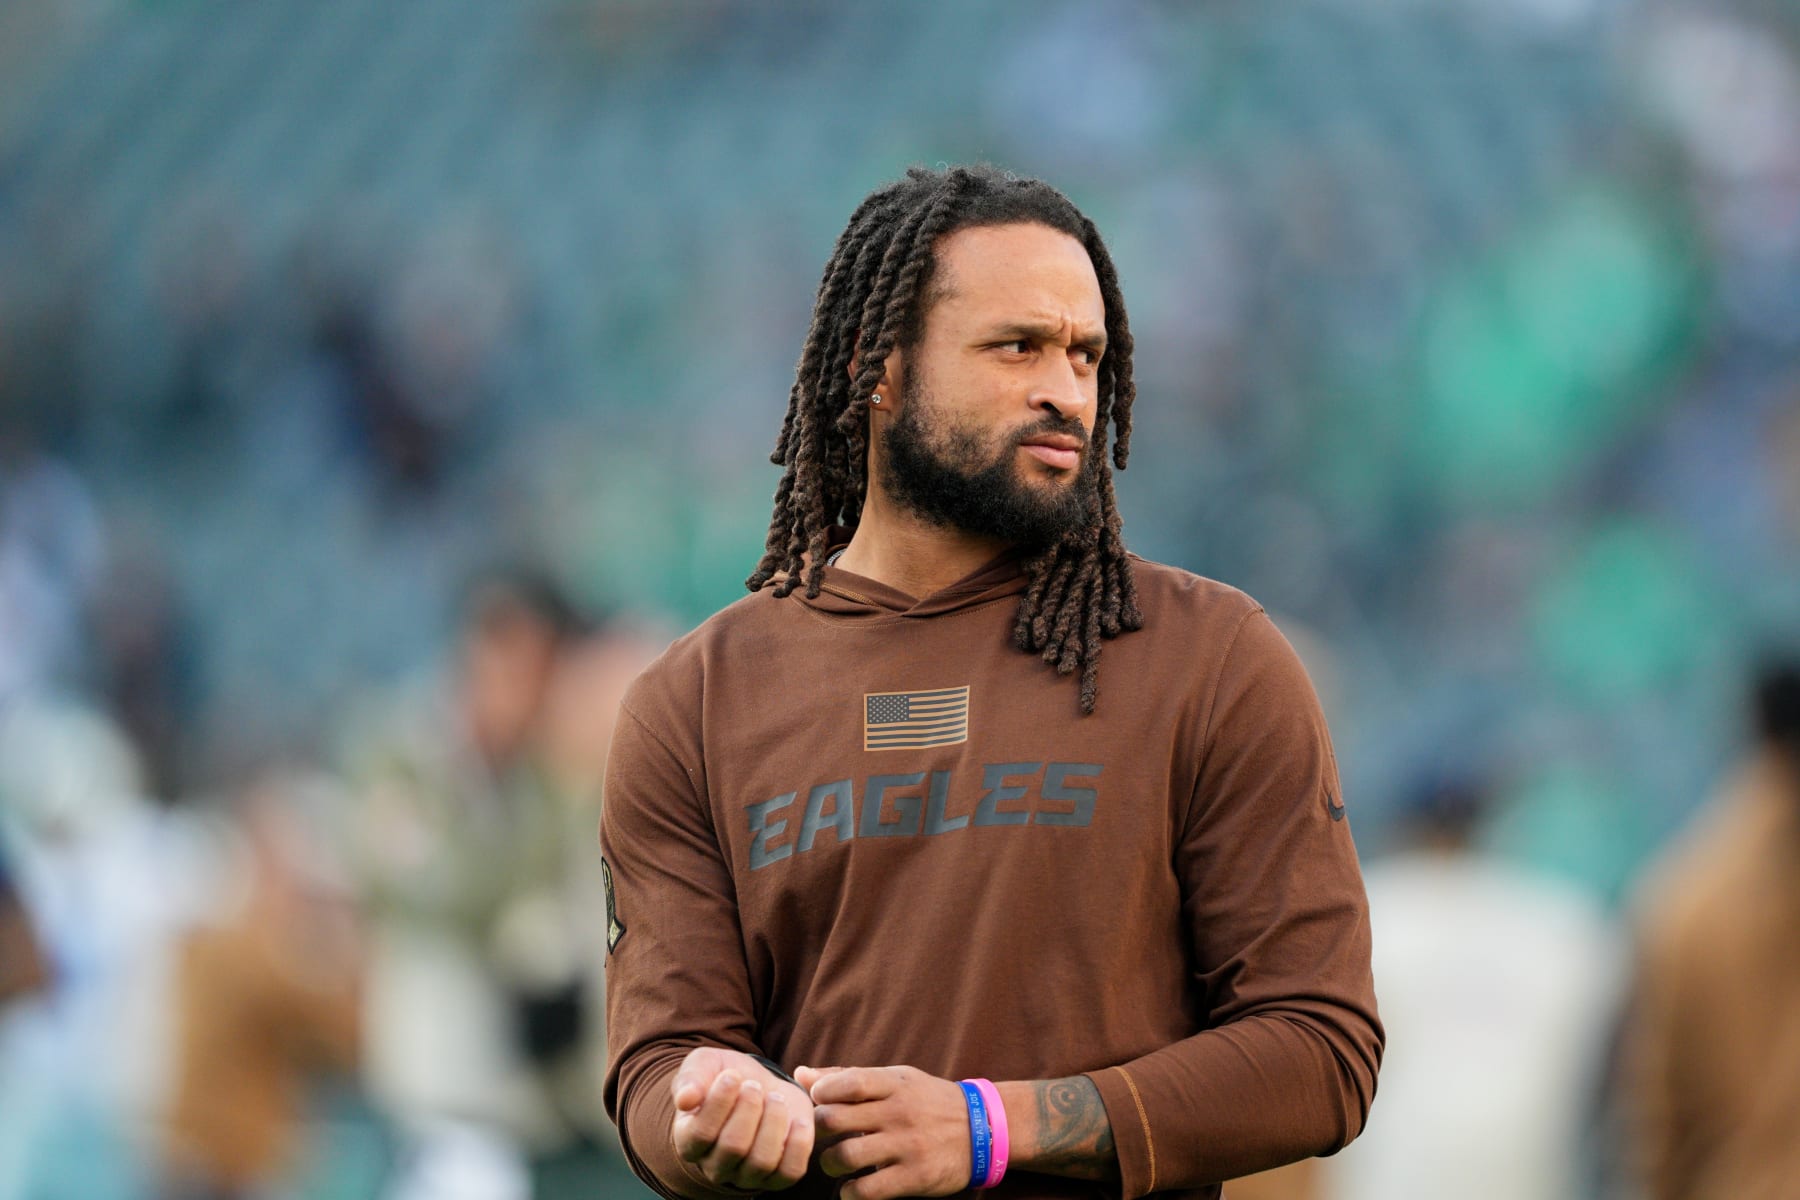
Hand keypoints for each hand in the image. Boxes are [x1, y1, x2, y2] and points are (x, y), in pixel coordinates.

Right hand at [672, 1047, 814, 1190]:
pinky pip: (790, 1171)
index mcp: (689, 1140)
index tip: (732, 1075)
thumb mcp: (704, 1065)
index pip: (700, 1134)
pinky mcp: (778, 1176)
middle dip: (749, 1108)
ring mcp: (747, 1175)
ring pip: (762, 1161)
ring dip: (773, 1123)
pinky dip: (799, 1144)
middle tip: (754, 1085)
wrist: (759, 1083)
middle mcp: (715, 1165)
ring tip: (775, 1098)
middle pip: (733, 1147)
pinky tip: (798, 1120)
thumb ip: (690, 1078)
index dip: (719, 1103)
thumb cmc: (726, 1076)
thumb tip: (685, 1099)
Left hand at [798, 1064, 972, 1199]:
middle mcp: (900, 1112)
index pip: (847, 1082)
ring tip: (834, 1164)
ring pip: (845, 1156)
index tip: (817, 1101)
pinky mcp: (915, 1177)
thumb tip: (801, 1074)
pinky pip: (867, 1190)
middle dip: (816, 1130)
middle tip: (819, 1137)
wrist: (983, 1130)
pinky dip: (849, 1193)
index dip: (821, 1092)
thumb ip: (848, 1077)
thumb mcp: (896, 1080)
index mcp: (894, 1084)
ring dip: (829, 1164)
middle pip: (835, 1120)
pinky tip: (851, 1188)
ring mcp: (908, 1145)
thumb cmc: (928, 1101)